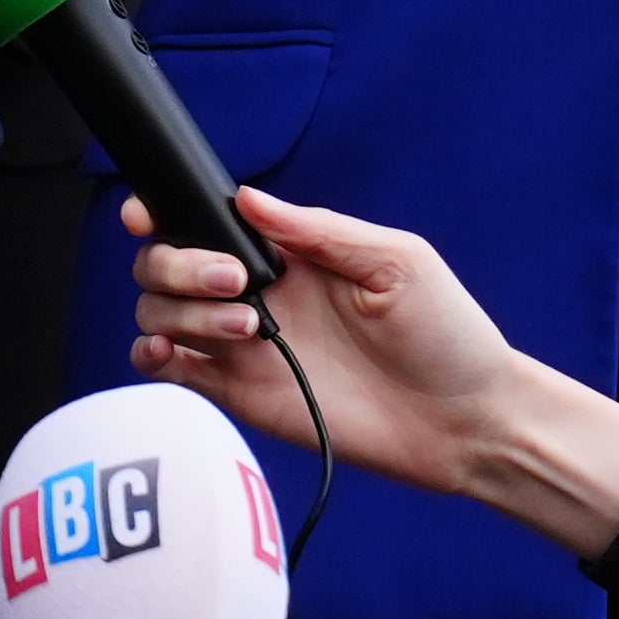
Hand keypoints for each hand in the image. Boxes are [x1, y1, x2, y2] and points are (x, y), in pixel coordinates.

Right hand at [131, 187, 618, 558]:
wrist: (466, 421)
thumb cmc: (447, 336)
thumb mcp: (398, 261)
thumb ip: (320, 230)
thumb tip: (249, 197)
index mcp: (292, 255)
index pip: (210, 223)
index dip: (167, 214)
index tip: (153, 216)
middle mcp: (259, 295)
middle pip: (168, 264)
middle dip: (180, 265)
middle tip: (233, 282)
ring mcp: (245, 345)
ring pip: (161, 311)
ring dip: (181, 310)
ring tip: (244, 328)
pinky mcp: (242, 393)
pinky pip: (172, 370)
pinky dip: (152, 354)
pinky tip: (173, 349)